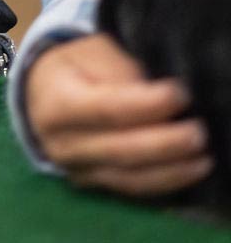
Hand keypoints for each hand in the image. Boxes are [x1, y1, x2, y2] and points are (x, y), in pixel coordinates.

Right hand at [25, 32, 211, 198]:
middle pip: (119, 149)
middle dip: (164, 143)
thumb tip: (158, 99)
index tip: (181, 94)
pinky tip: (186, 173)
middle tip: (198, 133)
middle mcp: (62, 144)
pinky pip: (129, 189)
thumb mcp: (93, 52)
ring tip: (203, 160)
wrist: (41, 91)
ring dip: (170, 171)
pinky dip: (161, 183)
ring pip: (127, 178)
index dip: (146, 105)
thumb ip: (122, 74)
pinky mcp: (90, 185)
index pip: (106, 109)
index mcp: (56, 103)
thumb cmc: (74, 64)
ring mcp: (74, 170)